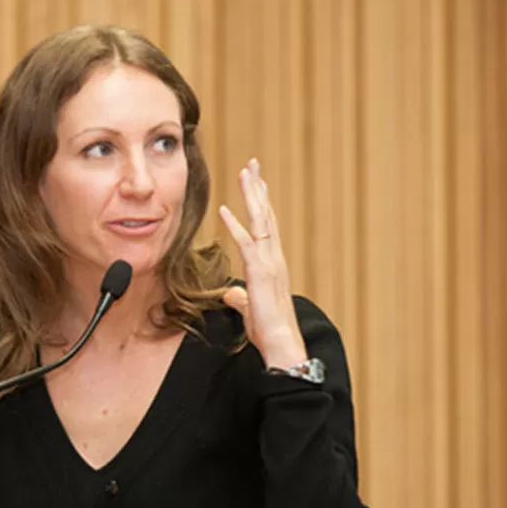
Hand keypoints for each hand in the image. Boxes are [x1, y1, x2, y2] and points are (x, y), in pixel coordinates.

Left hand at [217, 158, 307, 368]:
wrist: (281, 343)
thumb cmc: (269, 328)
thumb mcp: (250, 308)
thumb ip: (240, 297)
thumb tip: (230, 293)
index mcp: (272, 262)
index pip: (267, 224)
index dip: (261, 202)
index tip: (256, 181)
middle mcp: (274, 257)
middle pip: (266, 214)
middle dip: (259, 188)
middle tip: (252, 163)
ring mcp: (269, 262)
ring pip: (261, 221)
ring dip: (252, 195)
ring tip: (245, 172)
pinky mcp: (260, 273)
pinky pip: (247, 244)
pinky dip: (236, 226)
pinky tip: (225, 210)